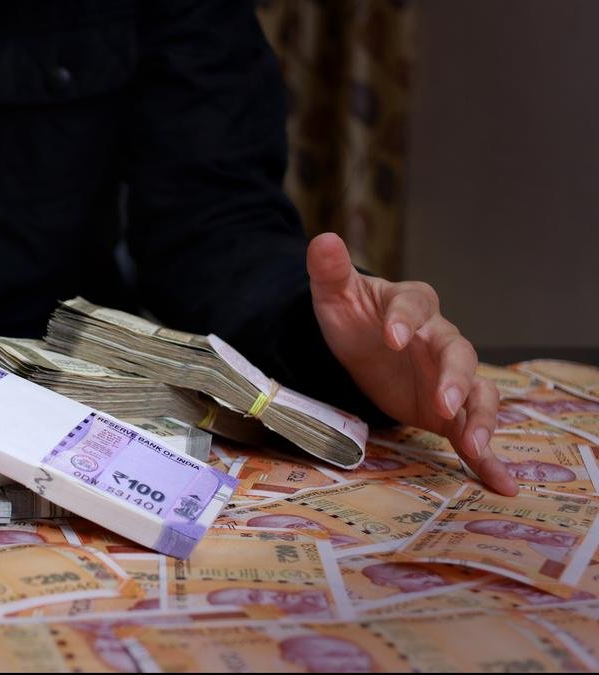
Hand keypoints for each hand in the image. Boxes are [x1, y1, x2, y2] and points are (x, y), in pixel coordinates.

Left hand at [307, 233, 517, 495]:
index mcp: (412, 305)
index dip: (405, 318)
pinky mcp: (447, 409)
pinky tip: (499, 482)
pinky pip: (471, 428)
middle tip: (444, 402)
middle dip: (454, 378)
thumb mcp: (334, 295)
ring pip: (477, 393)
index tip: (393, 336)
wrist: (359, 345)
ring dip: (479, 419)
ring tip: (474, 445)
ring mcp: (448, 376)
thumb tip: (322, 239)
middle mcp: (439, 339)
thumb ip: (330, 271)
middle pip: (458, 354)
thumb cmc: (352, 316)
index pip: (415, 306)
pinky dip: (487, 457)